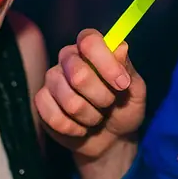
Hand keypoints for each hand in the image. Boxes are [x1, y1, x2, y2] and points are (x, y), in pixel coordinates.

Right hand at [34, 29, 145, 159]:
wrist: (112, 137)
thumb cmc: (124, 108)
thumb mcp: (135, 91)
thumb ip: (128, 69)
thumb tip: (119, 47)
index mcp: (92, 47)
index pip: (89, 41)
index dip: (106, 63)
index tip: (122, 84)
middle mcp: (69, 57)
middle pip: (78, 74)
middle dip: (102, 97)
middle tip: (110, 104)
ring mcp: (52, 79)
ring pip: (69, 101)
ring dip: (91, 116)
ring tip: (97, 117)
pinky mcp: (42, 101)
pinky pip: (54, 116)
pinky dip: (74, 128)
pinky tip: (81, 127)